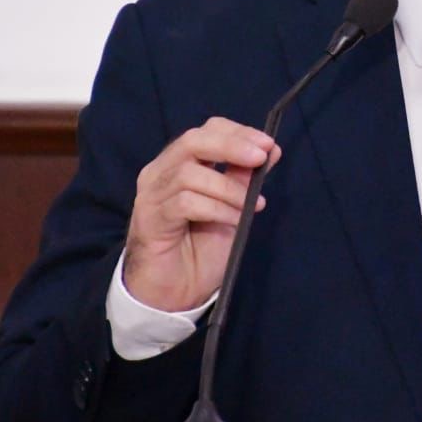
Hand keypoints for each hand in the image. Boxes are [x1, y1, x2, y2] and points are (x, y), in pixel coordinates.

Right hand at [122, 117, 279, 311]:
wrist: (176, 291)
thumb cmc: (202, 247)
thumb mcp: (233, 207)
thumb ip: (245, 177)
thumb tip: (271, 149)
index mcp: (181, 162)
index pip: (206, 131)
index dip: (237, 133)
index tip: (267, 143)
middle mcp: (161, 171)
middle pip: (193, 141)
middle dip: (231, 146)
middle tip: (260, 158)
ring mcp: (152, 193)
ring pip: (191, 174)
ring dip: (229, 188)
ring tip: (251, 206)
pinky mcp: (150, 218)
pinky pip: (185, 202)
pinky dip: (216, 208)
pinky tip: (233, 220)